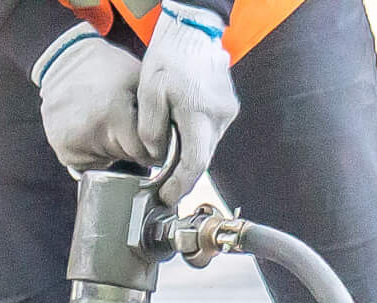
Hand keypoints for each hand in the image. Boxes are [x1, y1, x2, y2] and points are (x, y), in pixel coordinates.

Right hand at [32, 25, 148, 177]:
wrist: (65, 61)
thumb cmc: (108, 68)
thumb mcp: (139, 78)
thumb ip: (156, 110)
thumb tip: (174, 140)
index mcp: (114, 113)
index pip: (143, 153)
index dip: (151, 146)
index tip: (151, 137)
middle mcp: (91, 131)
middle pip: (126, 157)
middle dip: (131, 145)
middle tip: (125, 121)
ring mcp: (74, 143)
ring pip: (108, 162)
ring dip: (113, 148)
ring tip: (105, 121)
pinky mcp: (63, 151)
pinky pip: (89, 163)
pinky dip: (95, 151)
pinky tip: (91, 129)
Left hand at [137, 1, 239, 204]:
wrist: (193, 30)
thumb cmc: (170, 57)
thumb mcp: (149, 92)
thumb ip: (150, 129)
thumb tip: (155, 156)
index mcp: (200, 114)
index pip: (194, 164)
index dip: (180, 186)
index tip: (167, 198)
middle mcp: (220, 117)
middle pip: (202, 159)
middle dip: (182, 177)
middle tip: (163, 189)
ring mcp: (227, 112)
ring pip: (206, 147)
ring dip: (188, 158)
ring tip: (168, 166)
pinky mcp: (227, 107)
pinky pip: (209, 133)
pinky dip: (194, 142)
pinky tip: (179, 140)